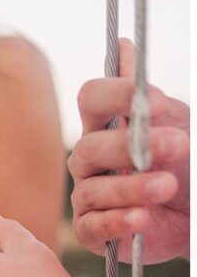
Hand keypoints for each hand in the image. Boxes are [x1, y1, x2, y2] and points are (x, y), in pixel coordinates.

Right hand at [68, 38, 189, 262]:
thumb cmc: (186, 164)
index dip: (116, 95)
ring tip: (167, 186)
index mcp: (108, 124)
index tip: (155, 101)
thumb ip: (147, 96)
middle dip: (130, 147)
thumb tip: (123, 46)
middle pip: (89, 146)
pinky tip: (141, 217)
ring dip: (131, 188)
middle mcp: (91, 158)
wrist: (196, 210)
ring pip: (92, 190)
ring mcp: (89, 195)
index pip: (91, 97)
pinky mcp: (92, 230)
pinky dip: (116, 221)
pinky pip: (91, 226)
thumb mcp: (178, 123)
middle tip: (176, 145)